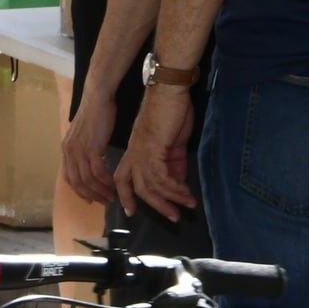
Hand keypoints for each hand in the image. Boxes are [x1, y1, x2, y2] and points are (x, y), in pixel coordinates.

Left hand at [61, 89, 118, 205]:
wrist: (98, 98)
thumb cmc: (95, 114)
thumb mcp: (84, 135)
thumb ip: (83, 150)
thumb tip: (90, 163)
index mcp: (66, 149)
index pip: (69, 178)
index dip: (79, 192)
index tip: (91, 200)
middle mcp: (69, 151)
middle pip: (77, 182)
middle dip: (91, 195)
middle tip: (105, 201)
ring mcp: (79, 149)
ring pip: (88, 179)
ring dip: (101, 191)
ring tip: (112, 195)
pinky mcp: (91, 147)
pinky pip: (98, 172)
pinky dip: (106, 181)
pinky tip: (114, 184)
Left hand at [114, 85, 195, 219]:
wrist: (170, 90)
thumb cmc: (171, 112)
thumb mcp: (172, 143)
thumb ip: (173, 163)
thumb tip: (178, 182)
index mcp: (134, 151)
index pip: (122, 178)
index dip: (124, 195)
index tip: (131, 212)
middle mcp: (134, 153)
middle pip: (135, 187)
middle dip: (154, 205)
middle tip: (172, 217)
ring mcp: (141, 151)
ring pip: (149, 185)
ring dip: (170, 199)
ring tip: (186, 205)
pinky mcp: (152, 148)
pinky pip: (160, 177)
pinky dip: (174, 188)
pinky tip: (186, 193)